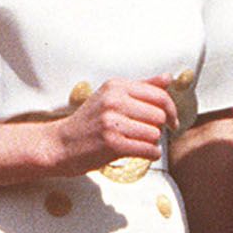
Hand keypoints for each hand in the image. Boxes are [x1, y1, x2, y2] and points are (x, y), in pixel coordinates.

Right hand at [48, 77, 175, 176]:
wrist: (60, 144)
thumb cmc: (88, 122)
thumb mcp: (111, 97)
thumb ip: (141, 87)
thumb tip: (168, 78)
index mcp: (116, 86)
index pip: (159, 94)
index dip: (171, 109)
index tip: (172, 121)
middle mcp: (114, 101)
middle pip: (159, 115)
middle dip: (159, 128)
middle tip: (149, 134)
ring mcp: (112, 122)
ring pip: (155, 133)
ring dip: (152, 142)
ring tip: (138, 143)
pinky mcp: (112, 144)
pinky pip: (149, 149)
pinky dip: (150, 154)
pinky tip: (141, 153)